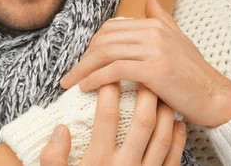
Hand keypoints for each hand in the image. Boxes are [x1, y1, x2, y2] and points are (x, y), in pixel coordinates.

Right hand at [39, 83, 186, 165]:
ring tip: (160, 90)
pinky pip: (173, 159)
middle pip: (142, 122)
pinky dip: (177, 138)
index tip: (106, 72)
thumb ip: (52, 156)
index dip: (107, 90)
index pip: (106, 116)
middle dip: (143, 94)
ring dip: (164, 111)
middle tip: (141, 72)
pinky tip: (176, 122)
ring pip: (162, 137)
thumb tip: (62, 128)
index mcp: (98, 161)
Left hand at [60, 0, 230, 126]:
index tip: (81, 61)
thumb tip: (149, 0)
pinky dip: (96, 78)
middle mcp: (153, 31)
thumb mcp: (178, 40)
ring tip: (70, 82)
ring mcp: (154, 48)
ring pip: (106, 53)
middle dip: (83, 57)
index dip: (92, 45)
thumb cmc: (194, 73)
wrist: (217, 97)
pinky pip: (115, 70)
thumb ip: (161, 19)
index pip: (110, 29)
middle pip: (104, 39)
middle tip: (69, 74)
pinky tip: (85, 87)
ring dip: (83, 69)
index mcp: (154, 23)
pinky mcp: (155, 68)